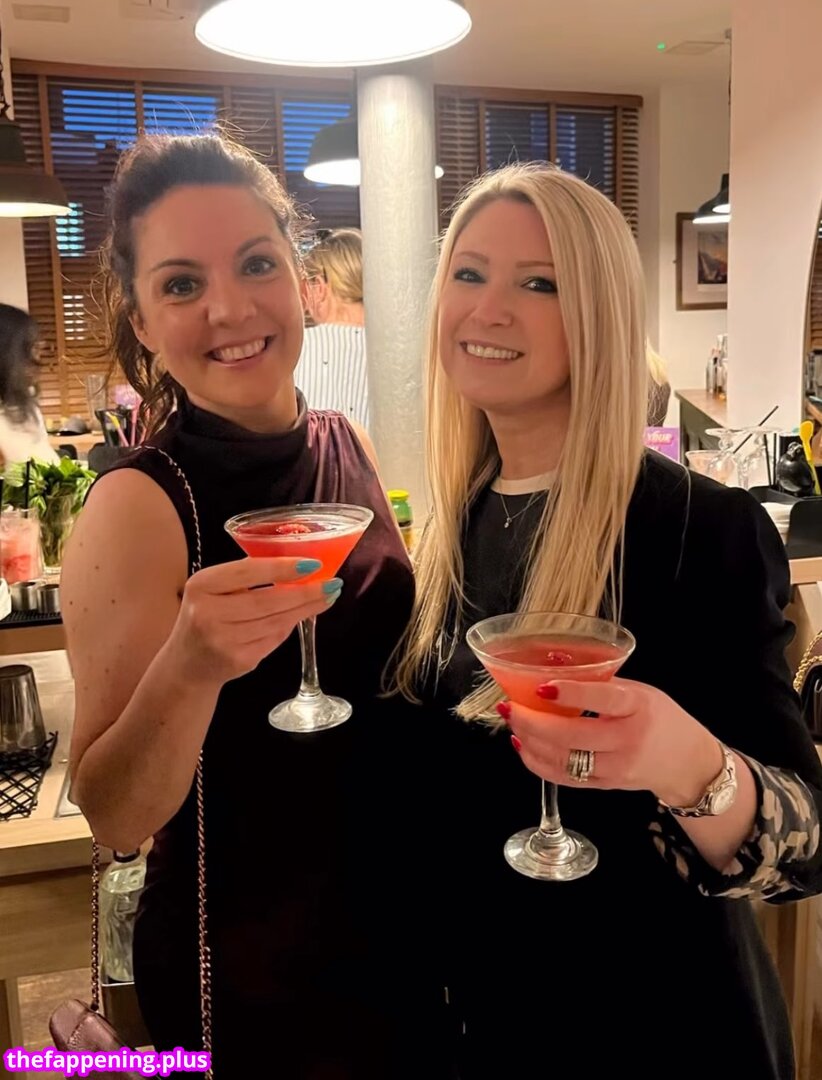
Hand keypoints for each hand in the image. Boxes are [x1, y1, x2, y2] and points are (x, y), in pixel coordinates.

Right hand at [164, 557, 340, 685]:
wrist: (186, 664)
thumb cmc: (207, 616)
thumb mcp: (213, 589)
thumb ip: (245, 576)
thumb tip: (296, 563)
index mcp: (202, 585)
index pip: (249, 572)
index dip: (283, 568)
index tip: (313, 564)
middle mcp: (208, 613)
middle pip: (268, 600)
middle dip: (306, 592)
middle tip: (332, 583)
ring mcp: (223, 641)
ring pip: (276, 621)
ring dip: (306, 609)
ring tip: (327, 597)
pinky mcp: (239, 660)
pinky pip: (274, 638)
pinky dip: (291, 625)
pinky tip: (305, 614)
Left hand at [502, 677, 723, 806]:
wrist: (686, 762)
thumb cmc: (660, 718)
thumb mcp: (639, 691)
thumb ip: (600, 683)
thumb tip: (552, 665)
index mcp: (638, 707)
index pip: (603, 698)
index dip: (570, 694)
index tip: (542, 686)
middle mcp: (628, 740)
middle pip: (572, 736)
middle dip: (532, 723)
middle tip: (510, 707)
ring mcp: (616, 768)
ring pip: (563, 761)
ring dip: (530, 742)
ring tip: (513, 722)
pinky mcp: (606, 786)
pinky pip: (564, 778)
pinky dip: (538, 762)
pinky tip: (524, 745)